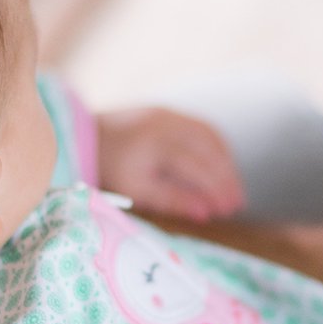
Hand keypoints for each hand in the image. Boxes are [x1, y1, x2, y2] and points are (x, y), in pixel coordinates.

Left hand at [95, 108, 245, 221]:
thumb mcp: (136, 191)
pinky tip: (221, 166)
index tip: (228, 209)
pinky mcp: (168, 111)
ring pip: (210, 136)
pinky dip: (217, 147)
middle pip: (209, 151)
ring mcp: (168, 114)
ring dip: (226, 162)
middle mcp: (166, 124)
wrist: (85, 136)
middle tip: (238, 203)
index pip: (197, 168)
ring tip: (233, 187)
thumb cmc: (109, 169)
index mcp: (155, 145)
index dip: (216, 189)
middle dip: (227, 178)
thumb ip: (172, 200)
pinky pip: (202, 127)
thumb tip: (206, 213)